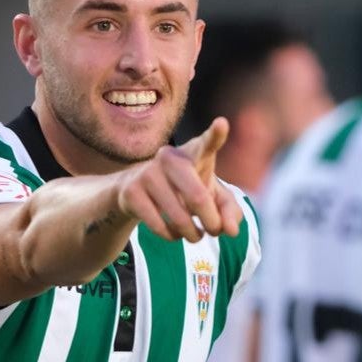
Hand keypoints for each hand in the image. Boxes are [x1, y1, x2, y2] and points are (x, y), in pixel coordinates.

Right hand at [115, 117, 242, 241]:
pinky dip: (172, 236)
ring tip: (195, 235)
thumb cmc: (185, 189)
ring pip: (179, 217)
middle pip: (198, 198)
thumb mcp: (212, 196)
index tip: (222, 124)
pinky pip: (159, 225)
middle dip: (211, 222)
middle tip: (214, 231)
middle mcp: (170, 158)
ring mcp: (147, 173)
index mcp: (194, 153)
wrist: (138, 189)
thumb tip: (230, 230)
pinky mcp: (131, 192)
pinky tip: (174, 234)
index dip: (215, 135)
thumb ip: (229, 210)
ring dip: (192, 234)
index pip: (207, 143)